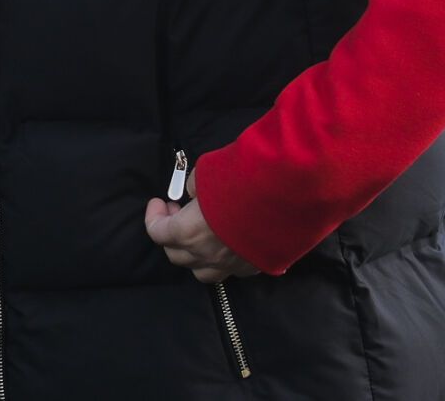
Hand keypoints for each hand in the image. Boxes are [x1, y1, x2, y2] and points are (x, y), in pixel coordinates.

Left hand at [144, 171, 258, 283]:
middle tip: (178, 213)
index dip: (154, 216)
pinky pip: (230, 270)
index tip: (160, 202)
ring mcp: (232, 266)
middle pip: (176, 256)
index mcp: (189, 232)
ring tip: (200, 233)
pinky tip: (228, 240)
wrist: (290, 196)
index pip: (157, 233)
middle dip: (171, 234)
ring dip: (194, 254)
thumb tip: (194, 194)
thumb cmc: (243, 179)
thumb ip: (194, 186)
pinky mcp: (255, 268)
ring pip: (202, 272)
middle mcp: (207, 255)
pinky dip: (222, 258)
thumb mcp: (207, 172)